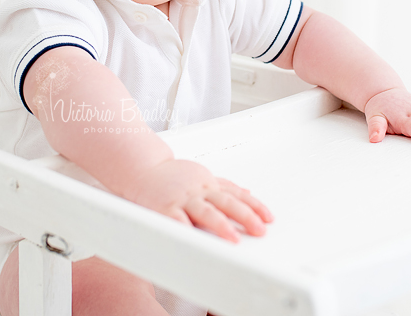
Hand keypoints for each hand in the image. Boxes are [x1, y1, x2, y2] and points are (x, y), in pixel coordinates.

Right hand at [121, 159, 272, 241]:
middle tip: (260, 230)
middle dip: (245, 216)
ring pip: (205, 211)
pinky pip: (178, 221)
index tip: (269, 219)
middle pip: (226, 202)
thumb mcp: (201, 176)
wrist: (141, 169)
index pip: (236, 195)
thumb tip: (248, 192)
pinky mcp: (164, 209)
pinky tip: (197, 241)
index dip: (254, 206)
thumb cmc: (171, 176)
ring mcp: (182, 199)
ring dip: (221, 225)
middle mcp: (198, 190)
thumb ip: (224, 186)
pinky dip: (188, 231)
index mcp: (209, 184)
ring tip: (234, 239)